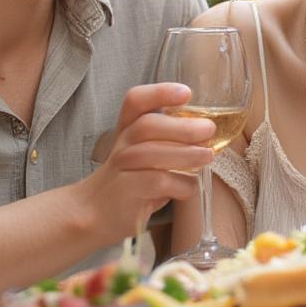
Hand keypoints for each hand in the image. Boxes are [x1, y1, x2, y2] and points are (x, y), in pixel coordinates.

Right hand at [79, 83, 215, 242]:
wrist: (96, 213)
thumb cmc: (131, 180)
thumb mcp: (146, 155)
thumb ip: (170, 142)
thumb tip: (210, 137)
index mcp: (128, 128)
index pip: (136, 100)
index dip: (160, 92)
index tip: (186, 93)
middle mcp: (122, 143)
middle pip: (147, 125)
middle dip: (181, 126)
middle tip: (208, 129)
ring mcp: (121, 167)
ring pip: (153, 154)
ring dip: (185, 154)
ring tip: (208, 156)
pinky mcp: (126, 191)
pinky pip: (156, 182)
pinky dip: (179, 184)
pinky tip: (189, 187)